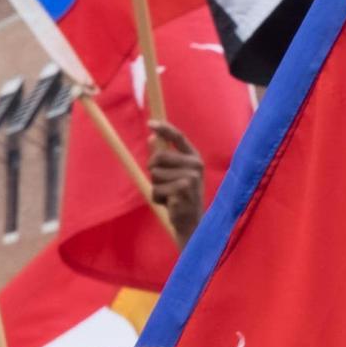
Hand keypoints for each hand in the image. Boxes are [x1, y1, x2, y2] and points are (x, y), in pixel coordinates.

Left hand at [146, 121, 204, 240]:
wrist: (192, 223)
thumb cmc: (180, 196)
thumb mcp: (172, 174)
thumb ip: (162, 156)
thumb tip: (151, 137)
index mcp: (194, 157)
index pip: (178, 137)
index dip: (164, 128)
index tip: (150, 123)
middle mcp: (195, 165)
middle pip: (159, 157)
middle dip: (153, 170)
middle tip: (163, 183)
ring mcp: (190, 178)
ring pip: (155, 175)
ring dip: (156, 187)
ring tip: (169, 195)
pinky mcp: (183, 191)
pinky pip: (156, 189)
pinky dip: (158, 198)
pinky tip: (169, 204)